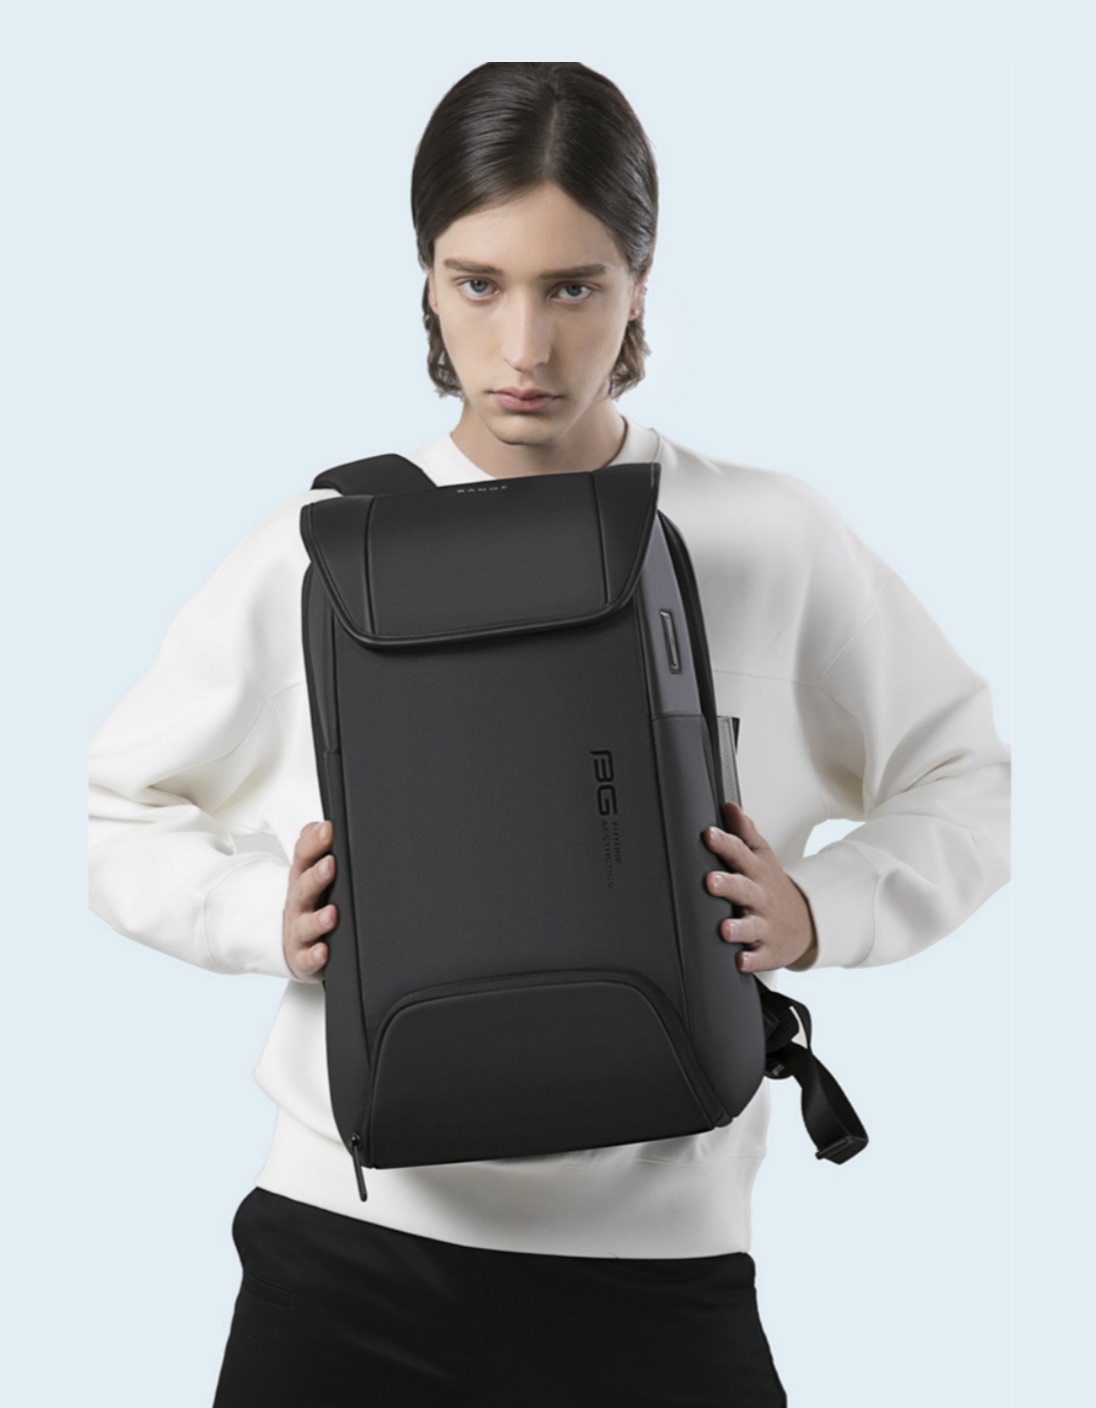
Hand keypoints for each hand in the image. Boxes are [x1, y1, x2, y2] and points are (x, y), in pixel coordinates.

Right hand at [283, 819, 337, 982]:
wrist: (290, 942)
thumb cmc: (307, 903)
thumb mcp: (307, 872)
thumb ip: (313, 847)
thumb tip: (321, 824)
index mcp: (301, 878)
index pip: (304, 856)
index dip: (315, 842)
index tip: (328, 830)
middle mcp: (298, 903)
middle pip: (304, 887)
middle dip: (317, 876)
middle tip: (330, 865)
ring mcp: (299, 931)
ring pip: (306, 925)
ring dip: (319, 919)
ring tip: (332, 914)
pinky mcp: (302, 957)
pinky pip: (307, 959)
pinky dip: (315, 956)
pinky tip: (323, 951)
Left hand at [703, 801, 817, 972]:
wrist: (806, 922)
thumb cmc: (773, 886)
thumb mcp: (763, 856)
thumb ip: (745, 832)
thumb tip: (729, 806)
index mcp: (757, 873)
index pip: (741, 854)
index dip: (725, 844)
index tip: (709, 835)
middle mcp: (760, 898)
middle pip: (744, 890)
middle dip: (728, 885)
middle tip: (710, 881)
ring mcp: (766, 925)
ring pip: (751, 926)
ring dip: (738, 928)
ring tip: (725, 929)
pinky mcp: (768, 951)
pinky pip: (759, 957)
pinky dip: (751, 960)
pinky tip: (740, 961)